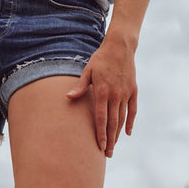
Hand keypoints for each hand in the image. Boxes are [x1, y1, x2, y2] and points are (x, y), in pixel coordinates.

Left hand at [67, 37, 137, 157]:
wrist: (119, 47)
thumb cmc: (100, 58)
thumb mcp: (88, 70)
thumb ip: (80, 86)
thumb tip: (68, 97)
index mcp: (102, 91)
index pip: (101, 117)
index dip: (100, 133)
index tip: (100, 146)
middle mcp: (115, 94)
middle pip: (112, 122)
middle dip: (110, 139)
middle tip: (107, 154)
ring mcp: (125, 93)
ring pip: (122, 118)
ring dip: (118, 133)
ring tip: (114, 145)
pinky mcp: (133, 90)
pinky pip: (132, 110)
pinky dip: (130, 121)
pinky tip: (127, 132)